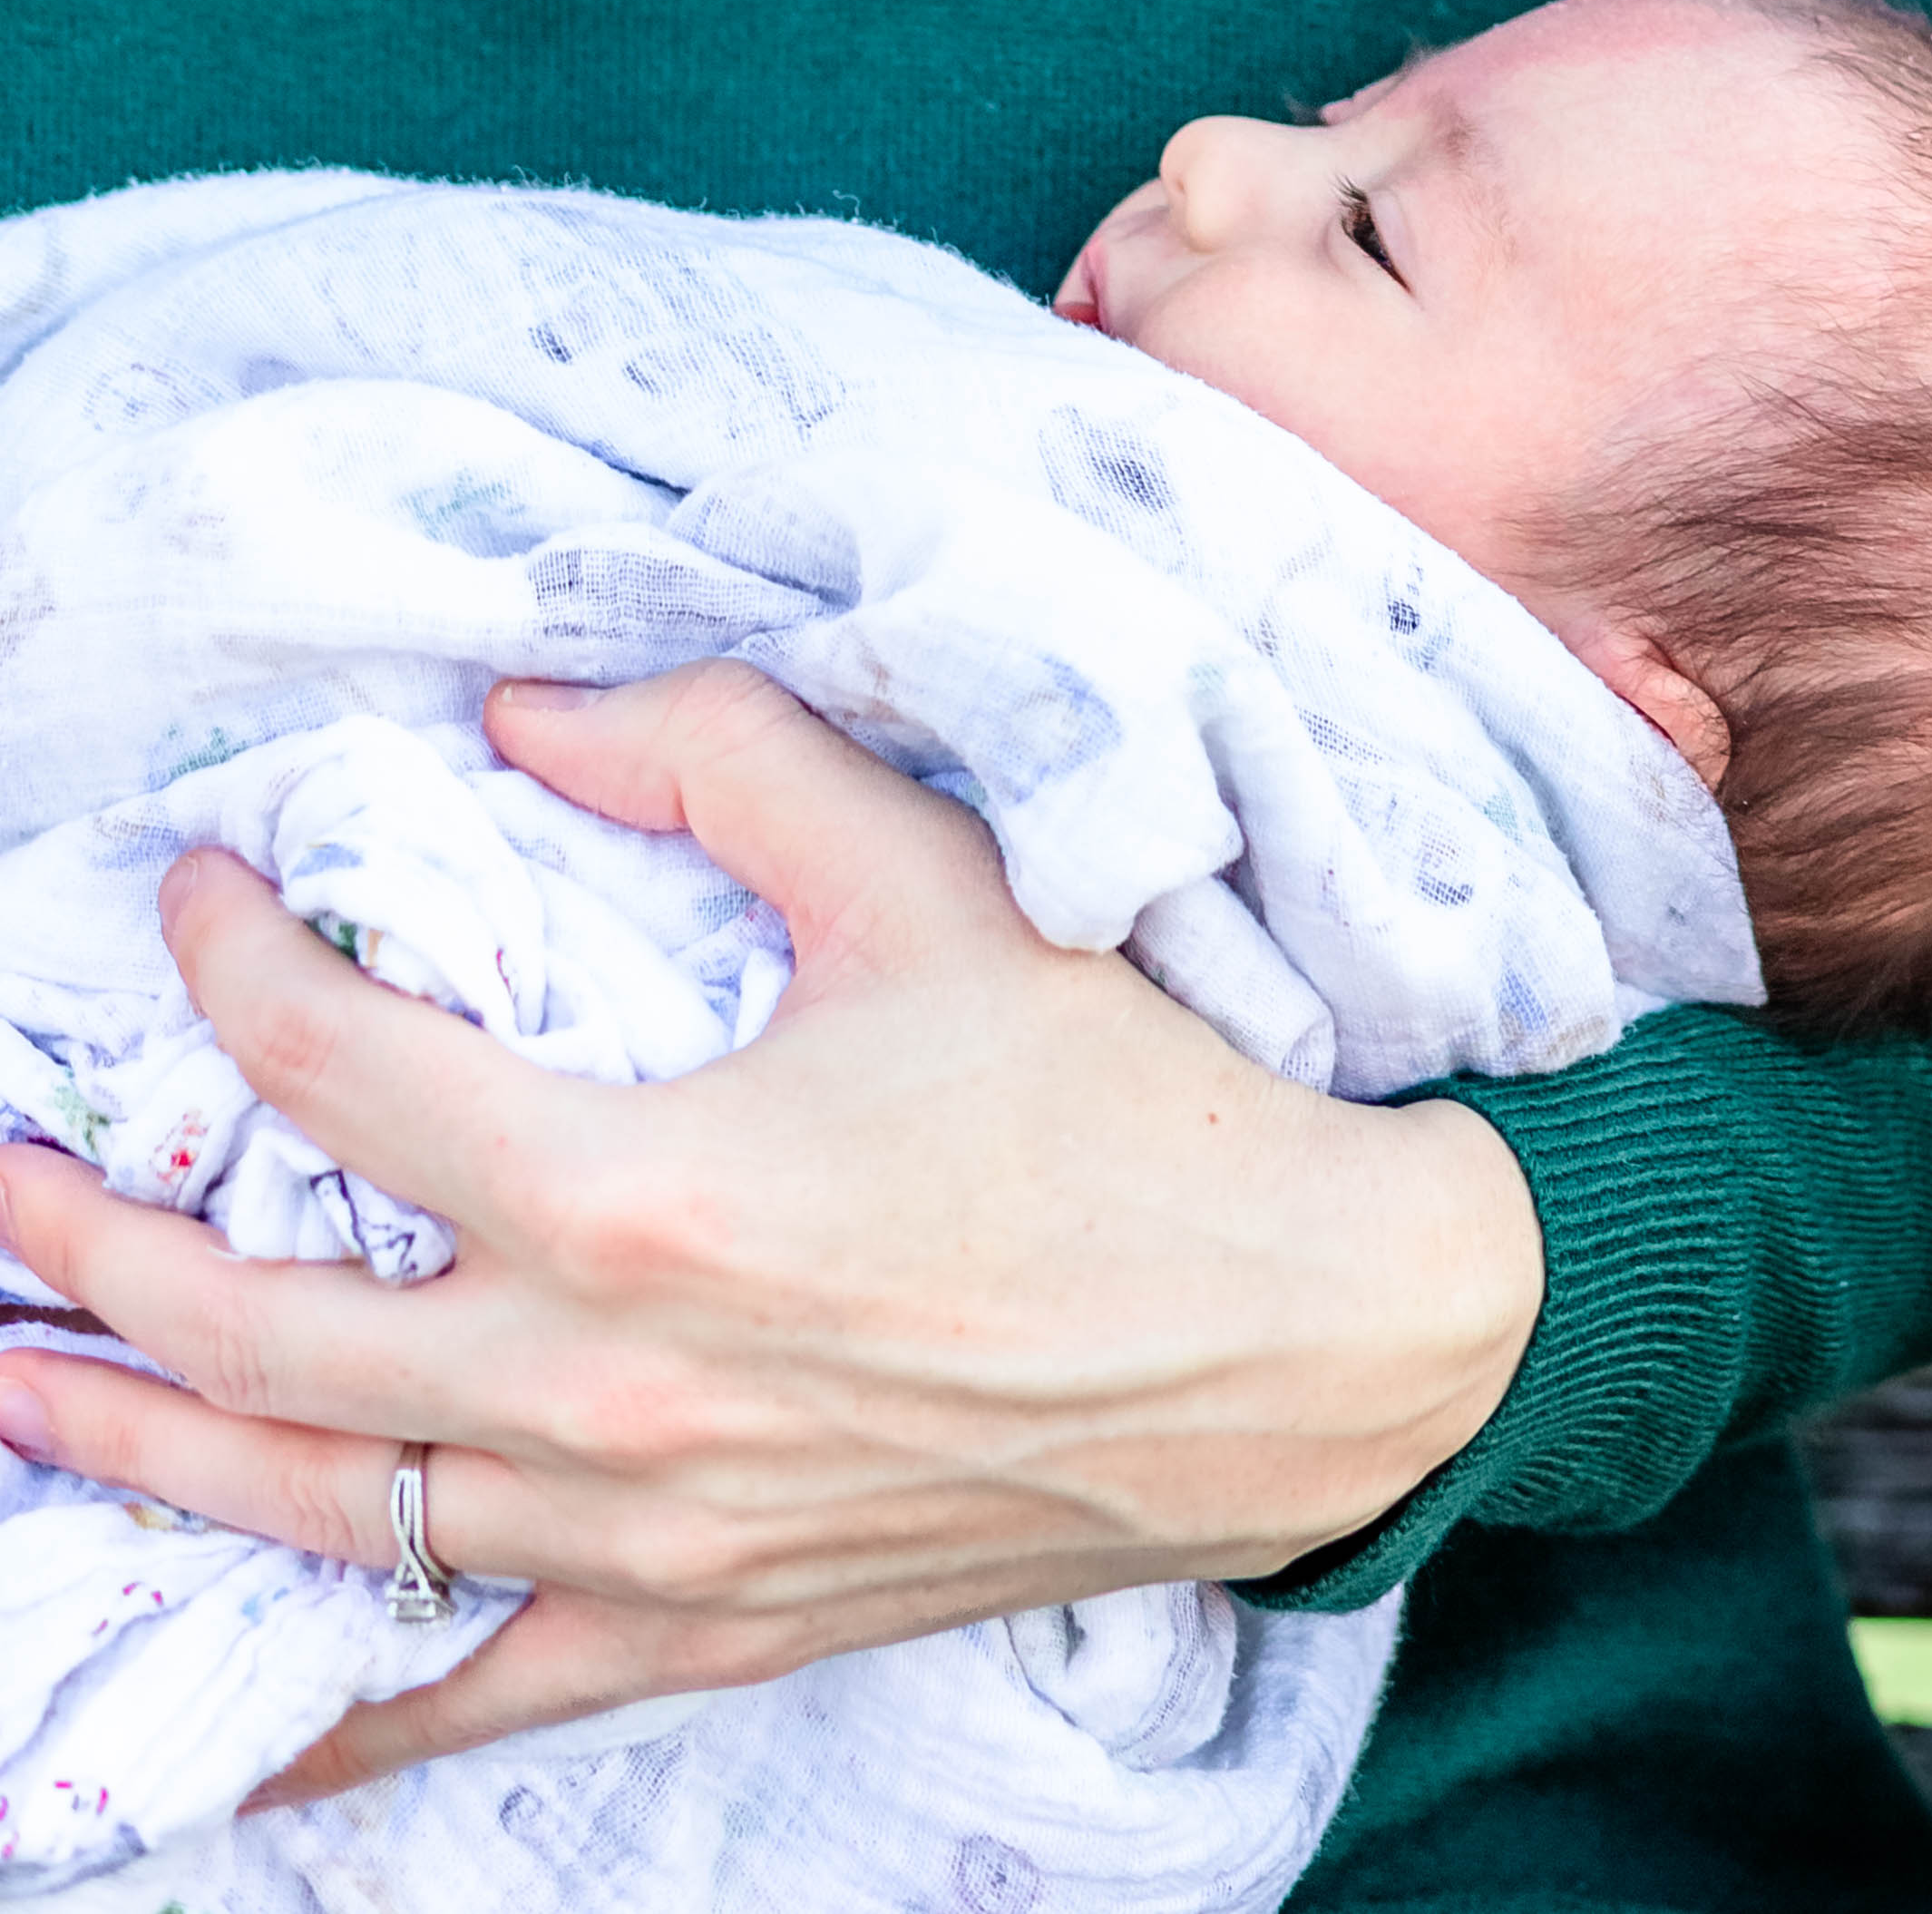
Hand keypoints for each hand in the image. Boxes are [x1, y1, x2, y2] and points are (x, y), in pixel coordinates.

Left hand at [0, 663, 1543, 1802]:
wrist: (1298, 1337)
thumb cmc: (1121, 1101)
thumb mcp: (930, 874)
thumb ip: (716, 757)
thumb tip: (519, 719)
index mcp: (641, 1188)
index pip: (339, 1072)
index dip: (230, 965)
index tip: (187, 891)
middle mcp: (602, 1388)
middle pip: (255, 1331)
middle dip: (84, 1249)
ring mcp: (641, 1538)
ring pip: (311, 1514)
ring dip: (133, 1446)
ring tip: (13, 1381)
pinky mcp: (705, 1626)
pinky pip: (461, 1696)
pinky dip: (319, 1717)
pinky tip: (216, 1718)